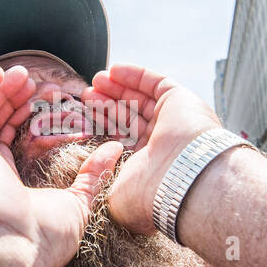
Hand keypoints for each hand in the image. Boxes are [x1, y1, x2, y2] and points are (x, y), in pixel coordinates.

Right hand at [0, 65, 122, 266]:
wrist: (10, 245)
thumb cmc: (41, 236)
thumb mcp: (77, 203)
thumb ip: (92, 175)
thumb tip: (115, 149)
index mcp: (4, 181)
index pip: (11, 139)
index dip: (27, 117)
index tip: (49, 102)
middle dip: (16, 99)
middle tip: (38, 85)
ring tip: (23, 75)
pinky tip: (0, 74)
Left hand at [83, 64, 221, 235]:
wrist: (182, 182)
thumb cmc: (147, 196)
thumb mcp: (113, 195)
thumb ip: (100, 181)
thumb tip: (89, 168)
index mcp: (149, 168)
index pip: (121, 140)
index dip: (103, 127)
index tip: (83, 116)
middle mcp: (163, 145)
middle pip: (130, 118)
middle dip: (107, 105)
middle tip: (87, 95)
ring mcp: (174, 122)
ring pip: (141, 100)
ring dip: (118, 89)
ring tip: (96, 81)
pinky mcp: (181, 101)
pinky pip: (155, 83)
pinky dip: (135, 75)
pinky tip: (114, 70)